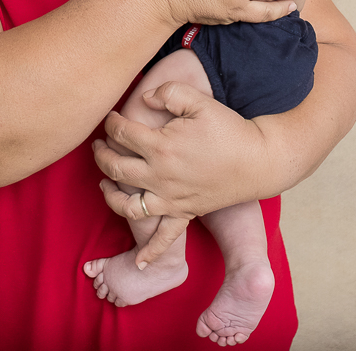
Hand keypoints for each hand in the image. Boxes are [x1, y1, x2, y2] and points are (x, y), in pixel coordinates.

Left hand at [93, 81, 268, 260]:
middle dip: (100, 154)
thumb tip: (144, 99)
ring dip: (109, 194)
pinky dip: (150, 251)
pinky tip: (139, 261)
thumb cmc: (229, 129)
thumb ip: (168, 93)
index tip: (111, 118)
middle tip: (97, 144)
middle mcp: (160, 176)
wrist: (258, 161)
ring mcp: (170, 199)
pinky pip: (164, 237)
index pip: (121, 134)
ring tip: (103, 182)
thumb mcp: (199, 101)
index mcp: (161, 147)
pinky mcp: (184, 213)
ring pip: (127, 205)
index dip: (111, 123)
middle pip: (115, 167)